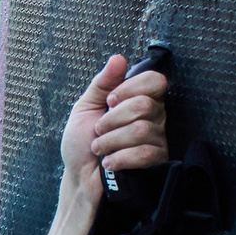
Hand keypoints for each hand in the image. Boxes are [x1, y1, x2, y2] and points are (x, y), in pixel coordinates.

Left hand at [61, 55, 170, 204]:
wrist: (78, 177)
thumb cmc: (81, 142)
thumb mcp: (85, 107)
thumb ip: (102, 83)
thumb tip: (118, 58)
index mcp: (139, 100)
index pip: (155, 81)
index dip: (130, 88)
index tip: (110, 100)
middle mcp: (153, 117)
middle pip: (144, 105)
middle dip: (111, 119)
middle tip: (99, 130)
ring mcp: (157, 139)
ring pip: (141, 129)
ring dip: (110, 141)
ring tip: (100, 149)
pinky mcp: (156, 161)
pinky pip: (144, 153)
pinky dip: (118, 158)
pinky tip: (109, 162)